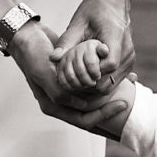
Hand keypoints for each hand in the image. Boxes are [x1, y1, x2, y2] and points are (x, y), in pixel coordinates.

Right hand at [12, 23, 127, 131]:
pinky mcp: (72, 80)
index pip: (84, 120)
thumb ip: (61, 92)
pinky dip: (104, 84)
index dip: (105, 115)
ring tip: (129, 88)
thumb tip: (82, 106)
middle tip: (130, 99)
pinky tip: (119, 77)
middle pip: (92, 114)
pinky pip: (91, 87)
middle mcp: (60, 103)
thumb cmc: (34, 54)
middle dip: (111, 108)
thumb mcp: (45, 73)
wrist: (26, 36)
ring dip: (110, 97)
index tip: (123, 103)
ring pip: (93, 101)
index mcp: (52, 107)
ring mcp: (66, 92)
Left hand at [54, 0, 133, 92]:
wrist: (113, 2)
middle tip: (71, 76)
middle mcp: (127, 51)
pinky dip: (100, 81)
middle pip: (109, 81)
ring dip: (93, 84)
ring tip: (78, 74)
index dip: (91, 72)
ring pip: (111, 85)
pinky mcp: (128, 64)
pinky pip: (114, 81)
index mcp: (116, 37)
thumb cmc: (94, 9)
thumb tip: (53, 58)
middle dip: (88, 82)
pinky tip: (87, 72)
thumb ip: (67, 41)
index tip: (74, 70)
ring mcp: (129, 59)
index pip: (109, 65)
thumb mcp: (78, 23)